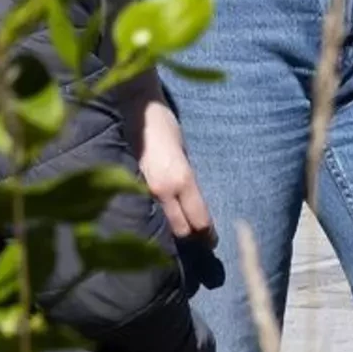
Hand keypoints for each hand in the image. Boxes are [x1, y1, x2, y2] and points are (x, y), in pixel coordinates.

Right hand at [131, 93, 211, 240]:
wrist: (139, 111)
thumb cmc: (167, 126)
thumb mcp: (186, 153)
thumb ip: (188, 180)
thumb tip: (195, 202)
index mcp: (182, 179)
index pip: (198, 219)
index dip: (207, 234)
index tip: (213, 241)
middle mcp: (165, 190)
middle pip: (182, 230)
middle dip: (194, 238)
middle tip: (203, 240)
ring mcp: (149, 190)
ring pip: (168, 223)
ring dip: (179, 229)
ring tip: (190, 231)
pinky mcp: (139, 187)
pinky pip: (156, 210)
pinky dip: (165, 217)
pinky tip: (171, 215)